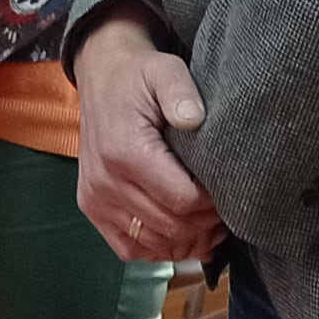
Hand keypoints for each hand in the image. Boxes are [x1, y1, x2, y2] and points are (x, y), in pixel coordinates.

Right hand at [74, 6, 220, 264]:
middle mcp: (105, 182)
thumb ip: (180, 93)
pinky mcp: (91, 208)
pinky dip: (157, 248)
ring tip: (207, 224)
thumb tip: (194, 119)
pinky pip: (128, 248)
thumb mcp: (164, 71)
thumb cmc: (139, 77)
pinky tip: (178, 232)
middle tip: (224, 211)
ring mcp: (95, 199)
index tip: (227, 192)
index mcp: (125, 152)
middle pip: (170, 227)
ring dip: (185, 241)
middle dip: (204, 225)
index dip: (213, 205)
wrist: (100, 78)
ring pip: (152, 244)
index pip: (182, 201)